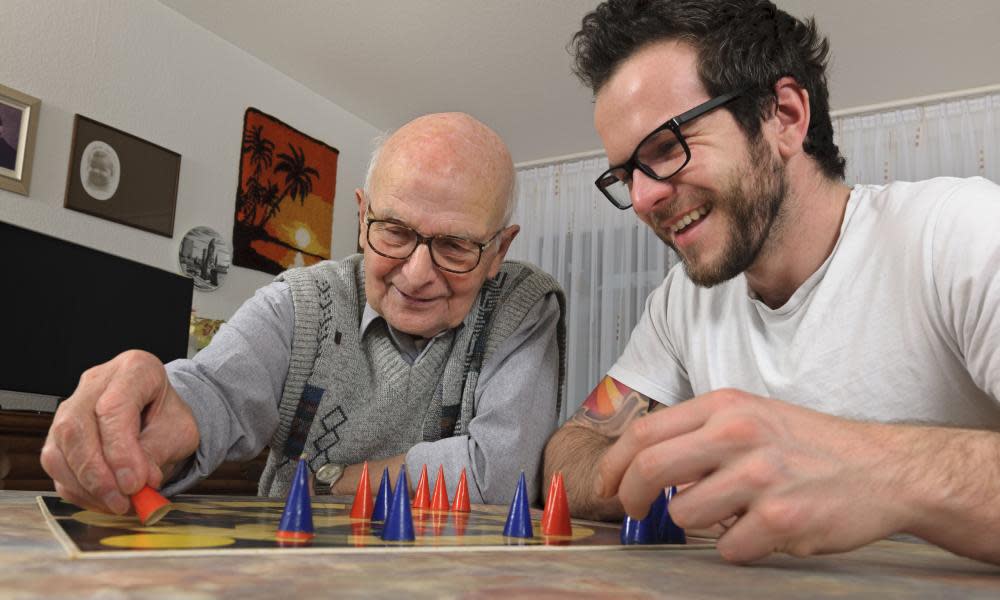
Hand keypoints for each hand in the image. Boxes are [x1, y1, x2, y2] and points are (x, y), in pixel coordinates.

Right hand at [40, 350, 198, 514]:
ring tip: (117, 504)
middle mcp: (96, 382)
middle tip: (123, 501)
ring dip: (86, 486)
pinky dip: (78, 490)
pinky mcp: (59, 433)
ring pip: (59, 448)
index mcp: (134, 368)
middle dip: (98, 474)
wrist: (161, 418)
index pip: (113, 407)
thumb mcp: (178, 432)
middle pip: (77, 427)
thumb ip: (156, 453)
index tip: (135, 483)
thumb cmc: (169, 418)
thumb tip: (135, 483)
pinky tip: (103, 500)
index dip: (120, 450)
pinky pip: (56, 465)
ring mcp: (72, 406)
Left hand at [596, 388, 909, 561]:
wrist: (882, 469)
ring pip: (685, 513)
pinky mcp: (780, 519)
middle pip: (650, 468)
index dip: (615, 464)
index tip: (607, 485)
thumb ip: (700, 433)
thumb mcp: (752, 416)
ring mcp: (759, 476)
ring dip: (698, 524)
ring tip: (731, 513)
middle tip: (634, 510)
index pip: (645, 432)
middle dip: (631, 496)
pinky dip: (738, 547)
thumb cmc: (811, 446)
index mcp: (726, 406)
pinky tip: (762, 530)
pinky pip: (727, 547)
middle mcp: (738, 434)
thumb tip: (643, 465)